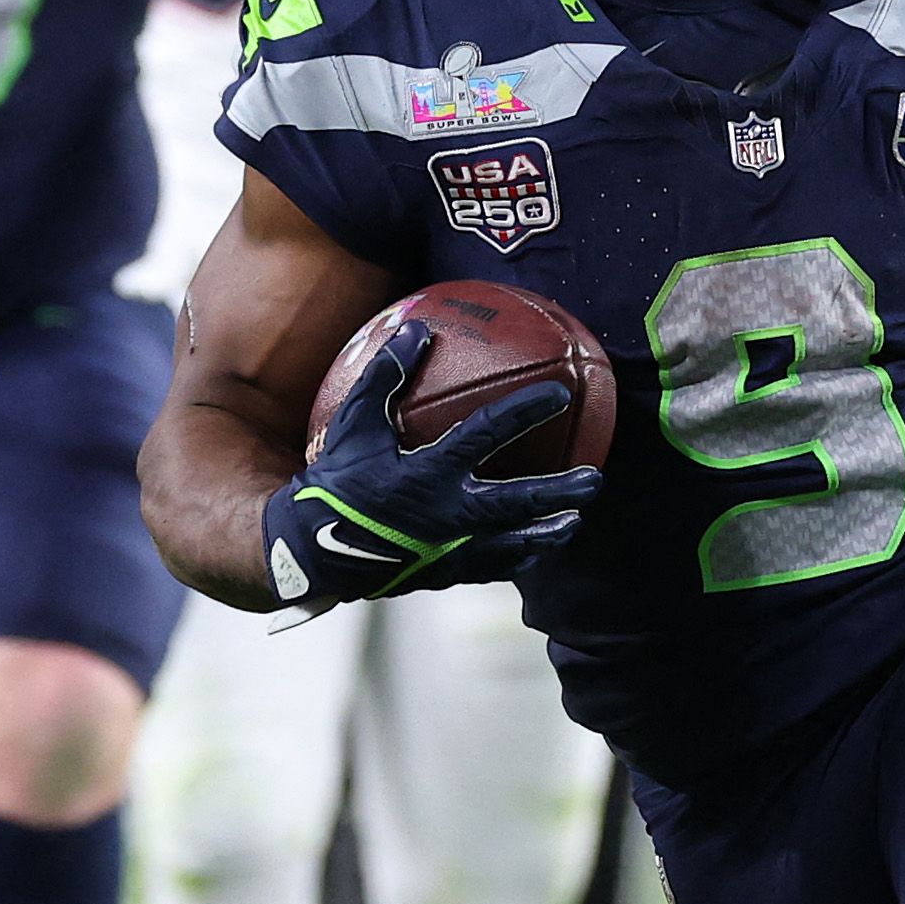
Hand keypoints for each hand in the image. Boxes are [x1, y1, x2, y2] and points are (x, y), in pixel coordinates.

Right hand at [260, 317, 600, 607]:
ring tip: (574, 524)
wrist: (310, 552)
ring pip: (512, 545)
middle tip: (594, 480)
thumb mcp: (353, 426)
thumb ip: (385, 376)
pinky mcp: (444, 574)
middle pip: (518, 503)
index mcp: (428, 474)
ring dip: (547, 534)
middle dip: (560, 491)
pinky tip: (530, 550)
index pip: (487, 434)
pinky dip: (514, 557)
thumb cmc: (333, 482)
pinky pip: (490, 569)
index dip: (525, 411)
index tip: (560, 393)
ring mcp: (449, 551)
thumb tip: (417, 328)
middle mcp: (447, 516)